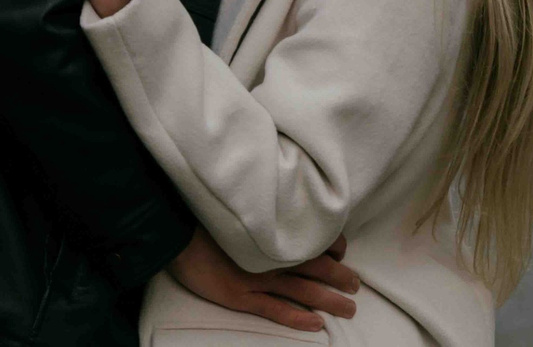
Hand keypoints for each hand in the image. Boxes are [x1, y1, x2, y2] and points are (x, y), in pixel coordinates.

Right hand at [167, 228, 358, 331]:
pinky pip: (275, 309)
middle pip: (316, 268)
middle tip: (356, 286)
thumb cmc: (207, 216)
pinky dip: (297, 318)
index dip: (334, 248)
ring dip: (329, 301)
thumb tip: (286, 214)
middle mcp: (271, 255)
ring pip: (303, 291)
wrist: (176, 229)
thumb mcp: (243, 208)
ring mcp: (257, 278)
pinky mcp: (241, 296)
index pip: (315, 240)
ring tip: (348, 309)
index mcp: (273, 231)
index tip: (343, 252)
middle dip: (340, 277)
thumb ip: (266, 214)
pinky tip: (316, 324)